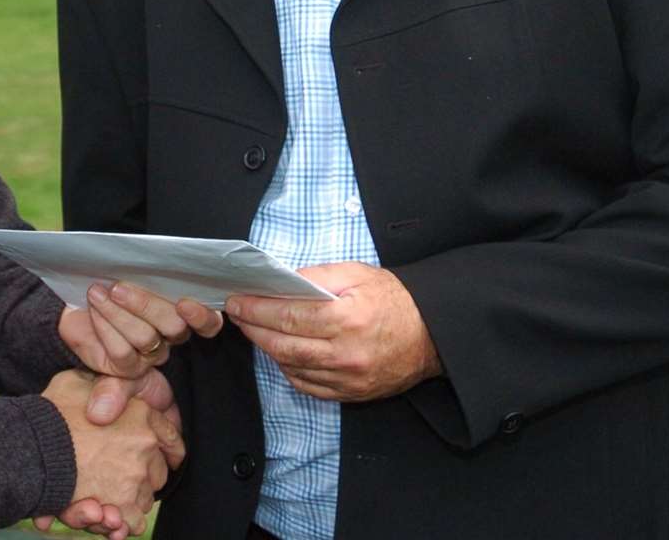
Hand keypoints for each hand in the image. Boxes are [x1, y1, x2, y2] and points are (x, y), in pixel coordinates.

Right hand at [41, 370, 176, 537]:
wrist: (31, 444)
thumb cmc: (52, 411)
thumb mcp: (79, 381)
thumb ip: (100, 389)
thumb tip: (105, 404)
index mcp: (142, 414)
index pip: (169, 437)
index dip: (166, 450)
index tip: (163, 458)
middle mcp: (145, 445)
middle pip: (157, 471)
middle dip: (141, 477)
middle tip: (119, 480)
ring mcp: (136, 476)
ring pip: (144, 498)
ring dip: (129, 502)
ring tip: (109, 503)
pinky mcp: (123, 505)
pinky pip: (134, 522)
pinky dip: (123, 524)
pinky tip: (112, 520)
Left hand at [59, 282, 223, 378]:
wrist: (79, 304)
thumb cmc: (110, 283)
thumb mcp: (130, 270)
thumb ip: (150, 268)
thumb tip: (159, 258)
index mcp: (182, 311)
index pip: (209, 322)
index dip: (202, 315)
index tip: (184, 302)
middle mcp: (171, 336)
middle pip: (174, 326)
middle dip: (146, 305)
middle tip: (119, 287)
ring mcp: (151, 354)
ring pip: (146, 337)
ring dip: (118, 312)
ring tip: (98, 292)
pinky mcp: (128, 368)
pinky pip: (121, 350)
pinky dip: (104, 325)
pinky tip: (95, 308)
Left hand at [225, 262, 440, 401]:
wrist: (431, 334)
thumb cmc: (395, 299)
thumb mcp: (357, 274)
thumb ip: (317, 275)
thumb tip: (281, 281)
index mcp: (347, 319)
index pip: (288, 316)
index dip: (257, 309)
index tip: (237, 301)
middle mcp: (346, 353)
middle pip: (283, 345)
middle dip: (254, 329)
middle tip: (237, 315)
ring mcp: (348, 378)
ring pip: (292, 366)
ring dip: (268, 348)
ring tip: (256, 330)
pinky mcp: (351, 393)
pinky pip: (308, 385)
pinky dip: (289, 368)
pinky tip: (281, 352)